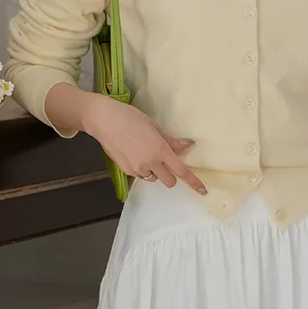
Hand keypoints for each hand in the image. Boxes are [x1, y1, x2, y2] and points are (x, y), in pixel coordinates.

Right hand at [82, 93, 207, 196]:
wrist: (104, 120)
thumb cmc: (130, 117)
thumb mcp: (154, 126)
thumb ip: (170, 140)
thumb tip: (188, 145)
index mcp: (160, 150)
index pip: (181, 171)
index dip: (193, 182)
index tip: (202, 191)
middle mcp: (150, 162)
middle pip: (169, 181)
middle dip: (170, 175)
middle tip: (165, 161)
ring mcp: (137, 169)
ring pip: (153, 179)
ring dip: (155, 171)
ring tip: (145, 153)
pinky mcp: (126, 171)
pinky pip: (140, 175)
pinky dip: (142, 169)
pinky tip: (134, 154)